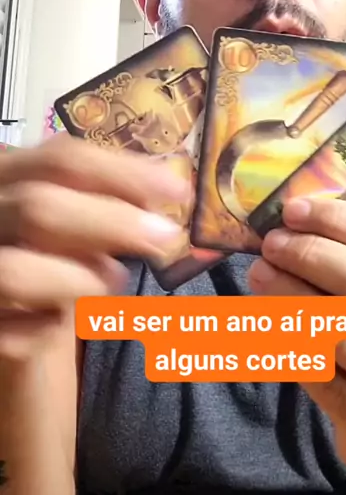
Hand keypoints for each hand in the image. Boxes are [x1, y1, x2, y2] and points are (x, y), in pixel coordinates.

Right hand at [0, 135, 187, 360]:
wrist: (10, 325)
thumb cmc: (48, 264)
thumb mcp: (73, 224)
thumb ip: (103, 204)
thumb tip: (164, 191)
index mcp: (6, 176)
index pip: (60, 161)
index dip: (123, 172)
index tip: (179, 190)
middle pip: (38, 206)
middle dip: (111, 223)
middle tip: (165, 239)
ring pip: (16, 271)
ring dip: (80, 280)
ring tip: (113, 286)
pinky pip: (12, 333)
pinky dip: (48, 330)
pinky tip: (62, 325)